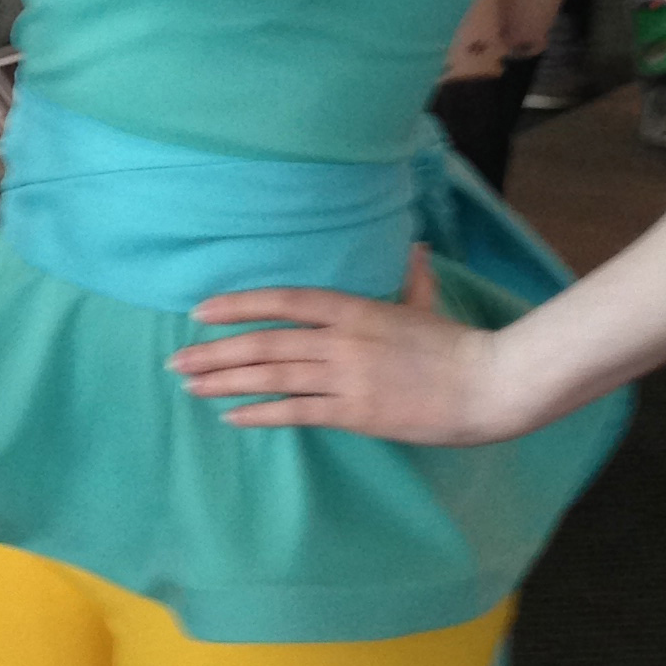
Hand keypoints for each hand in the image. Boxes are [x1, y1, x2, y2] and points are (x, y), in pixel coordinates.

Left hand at [168, 248, 515, 443]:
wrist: (488, 385)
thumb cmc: (458, 346)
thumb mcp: (428, 306)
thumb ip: (413, 280)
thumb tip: (417, 249)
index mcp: (355, 310)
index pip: (284, 301)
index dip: (239, 305)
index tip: (202, 311)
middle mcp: (342, 340)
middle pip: (265, 342)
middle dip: (215, 351)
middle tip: (176, 360)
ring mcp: (346, 378)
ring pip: (272, 377)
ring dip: (225, 381)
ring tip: (190, 386)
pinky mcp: (355, 414)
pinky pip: (297, 413)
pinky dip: (260, 414)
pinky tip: (231, 416)